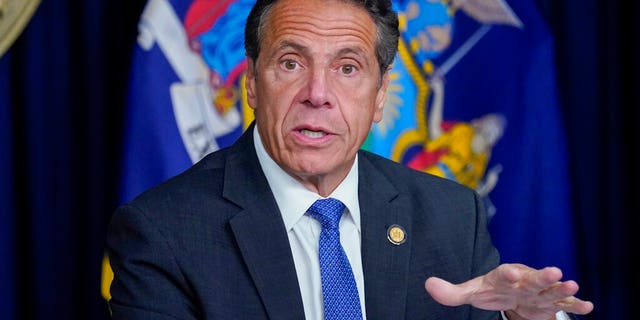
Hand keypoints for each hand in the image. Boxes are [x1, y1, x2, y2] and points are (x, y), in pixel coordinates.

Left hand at [424, 263, 593, 319]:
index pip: (504, 274)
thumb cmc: (492, 289)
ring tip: (573, 284)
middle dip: (543, 276)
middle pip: (533, 278)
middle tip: (555, 271)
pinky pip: (564, 303)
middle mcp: (524, 281)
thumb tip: (427, 285)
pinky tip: (588, 306)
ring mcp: (539, 292)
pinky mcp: (549, 303)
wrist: (511, 291)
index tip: (511, 272)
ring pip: (551, 289)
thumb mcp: (472, 292)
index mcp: (504, 276)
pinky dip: (576, 304)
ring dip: (562, 288)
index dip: (508, 274)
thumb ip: (451, 292)